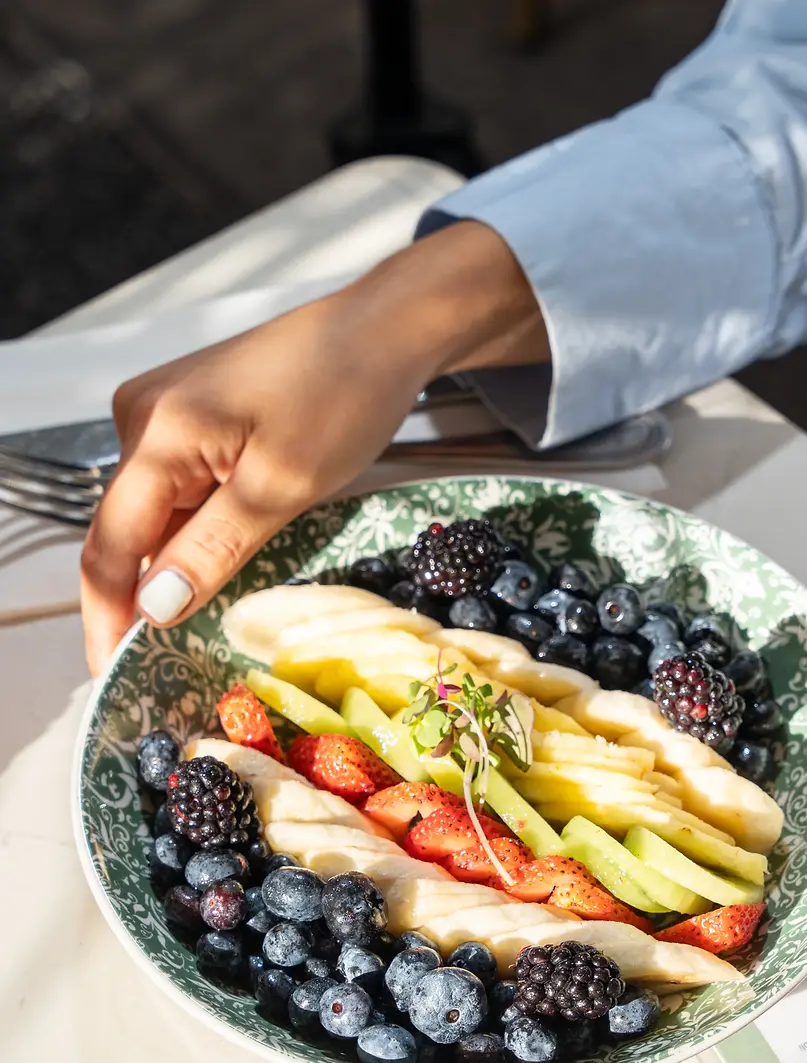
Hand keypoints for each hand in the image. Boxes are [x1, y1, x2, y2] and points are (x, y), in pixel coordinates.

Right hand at [80, 221, 547, 674]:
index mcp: (156, 433)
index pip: (109, 547)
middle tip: (180, 658)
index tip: (115, 676)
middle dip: (151, 594)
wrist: (384, 329)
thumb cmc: (344, 394)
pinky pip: (181, 487)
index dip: (109, 619)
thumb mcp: (281, 487)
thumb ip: (211, 549)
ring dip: (183, 559)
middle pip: (129, 531)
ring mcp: (164, 411)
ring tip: (222, 601)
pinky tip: (236, 545)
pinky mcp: (191, 413)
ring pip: (158, 512)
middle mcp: (142, 417)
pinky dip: (202, 525)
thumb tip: (154, 608)